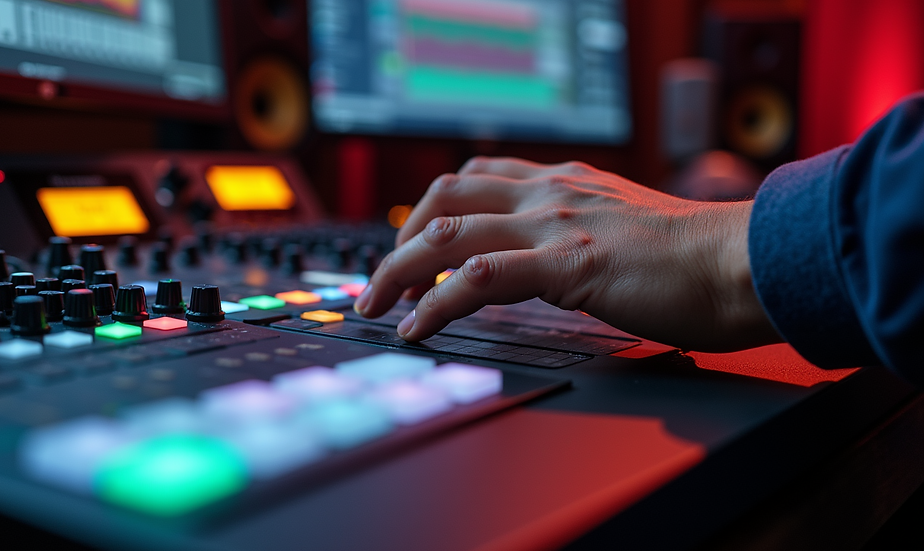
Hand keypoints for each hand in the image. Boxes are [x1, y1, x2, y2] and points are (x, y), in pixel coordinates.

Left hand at [354, 157, 781, 351]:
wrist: (743, 261)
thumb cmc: (696, 256)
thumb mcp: (625, 227)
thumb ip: (584, 232)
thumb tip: (554, 263)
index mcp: (566, 182)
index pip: (477, 179)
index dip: (433, 211)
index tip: (411, 244)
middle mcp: (552, 193)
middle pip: (445, 198)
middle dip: (399, 238)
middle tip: (382, 281)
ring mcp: (555, 225)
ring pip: (447, 235)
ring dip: (399, 271)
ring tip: (378, 307)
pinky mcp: (566, 264)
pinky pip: (478, 281)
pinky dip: (436, 306)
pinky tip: (420, 328)